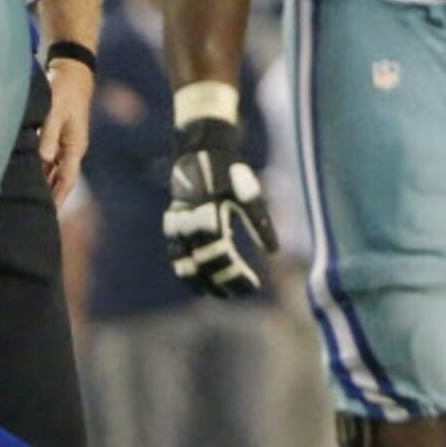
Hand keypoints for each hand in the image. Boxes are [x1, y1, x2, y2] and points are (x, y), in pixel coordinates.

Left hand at [40, 57, 92, 204]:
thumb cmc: (65, 89)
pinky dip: (39, 170)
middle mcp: (71, 148)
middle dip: (50, 196)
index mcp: (75, 145)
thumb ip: (49, 134)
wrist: (71, 72)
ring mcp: (64, 143)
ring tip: (28, 201)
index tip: (48, 213)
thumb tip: (44, 158)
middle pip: (60, 179)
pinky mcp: (56, 136)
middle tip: (34, 214)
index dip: (58, 197)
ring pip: (53, 171)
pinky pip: (48, 159)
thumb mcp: (56, 110)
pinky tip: (27, 178)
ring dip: (44, 185)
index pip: (67, 179)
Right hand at [164, 115, 277, 296]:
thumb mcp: (250, 194)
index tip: (253, 287)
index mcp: (208, 216)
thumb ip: (260, 223)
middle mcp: (188, 224)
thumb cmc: (230, 172)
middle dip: (222, 283)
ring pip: (184, 264)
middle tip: (241, 293)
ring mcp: (176, 226)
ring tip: (218, 295)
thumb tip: (273, 252)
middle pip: (204, 265)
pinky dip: (185, 272)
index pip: (221, 258)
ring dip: (201, 283)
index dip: (236, 276)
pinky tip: (198, 284)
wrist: (201, 151)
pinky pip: (175, 255)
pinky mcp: (172, 225)